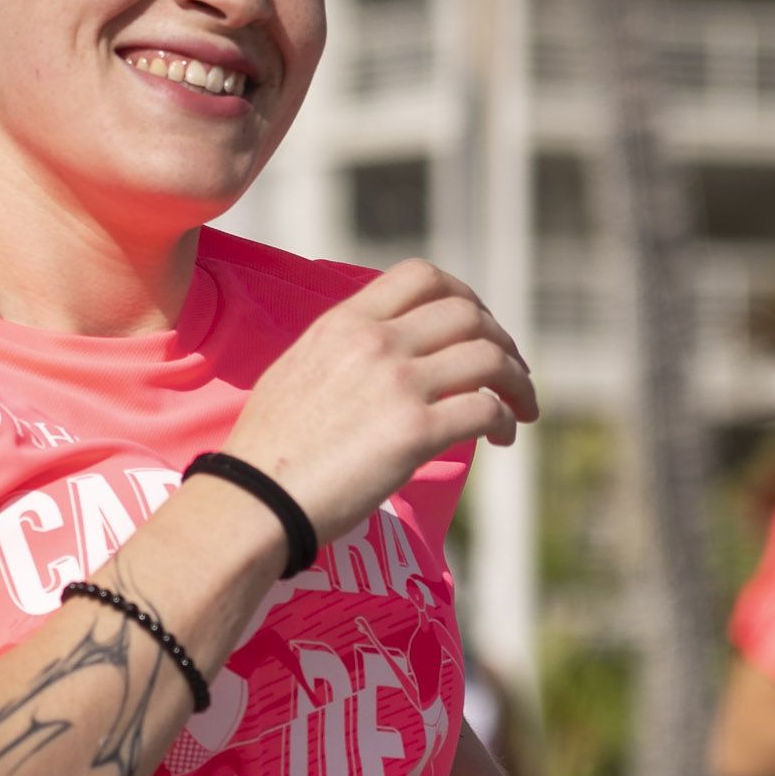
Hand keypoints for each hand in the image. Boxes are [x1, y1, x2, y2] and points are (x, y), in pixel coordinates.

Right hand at [221, 260, 539, 558]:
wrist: (254, 499)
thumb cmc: (270, 449)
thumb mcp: (298, 369)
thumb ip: (344, 349)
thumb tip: (385, 352)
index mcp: (344, 323)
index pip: (421, 276)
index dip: (464, 295)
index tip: (477, 326)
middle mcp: (375, 343)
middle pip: (468, 314)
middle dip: (502, 341)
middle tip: (511, 373)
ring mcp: (398, 385)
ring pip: (489, 358)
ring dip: (516, 382)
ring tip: (520, 408)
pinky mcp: (416, 432)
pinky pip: (486, 410)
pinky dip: (506, 420)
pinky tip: (501, 437)